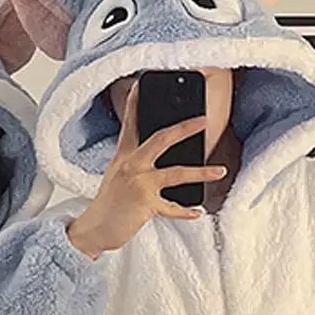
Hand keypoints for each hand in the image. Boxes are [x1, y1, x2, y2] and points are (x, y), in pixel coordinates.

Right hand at [66, 82, 227, 258]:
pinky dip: (186, 211)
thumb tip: (157, 160)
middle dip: (186, 127)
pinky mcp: (144, 203)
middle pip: (162, 138)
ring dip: (202, 172)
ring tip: (220, 171)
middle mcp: (131, 164)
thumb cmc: (107, 206)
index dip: (135, 103)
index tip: (142, 84)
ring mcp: (139, 182)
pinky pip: (172, 207)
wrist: (94, 230)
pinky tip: (197, 212)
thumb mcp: (117, 178)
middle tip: (205, 120)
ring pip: (177, 172)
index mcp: (124, 156)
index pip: (130, 124)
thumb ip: (134, 164)